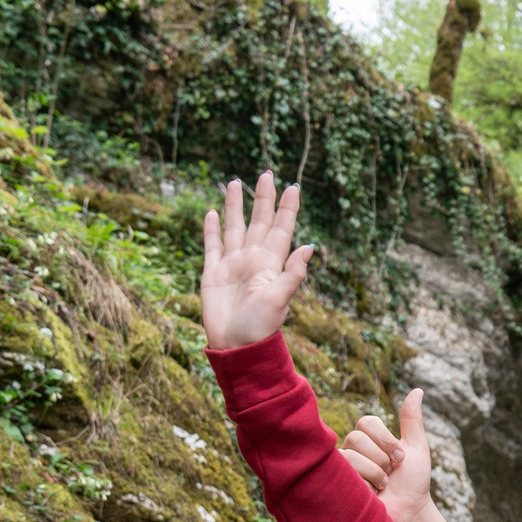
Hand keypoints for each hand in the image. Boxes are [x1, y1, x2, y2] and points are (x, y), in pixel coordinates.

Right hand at [199, 171, 314, 350]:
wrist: (235, 347)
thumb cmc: (260, 328)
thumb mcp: (280, 300)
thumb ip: (293, 273)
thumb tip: (310, 246)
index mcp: (271, 264)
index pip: (281, 229)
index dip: (287, 208)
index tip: (293, 187)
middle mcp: (253, 260)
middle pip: (258, 221)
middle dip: (263, 199)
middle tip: (266, 173)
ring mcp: (232, 265)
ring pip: (234, 228)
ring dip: (235, 206)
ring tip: (235, 182)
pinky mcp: (212, 273)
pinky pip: (212, 246)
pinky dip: (212, 229)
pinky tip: (214, 213)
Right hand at [341, 389, 437, 521]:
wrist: (410, 514)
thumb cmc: (413, 484)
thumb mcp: (417, 449)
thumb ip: (412, 421)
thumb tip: (417, 390)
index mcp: (368, 440)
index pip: (366, 422)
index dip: (386, 439)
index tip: (401, 457)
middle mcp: (351, 451)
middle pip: (357, 437)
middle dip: (382, 457)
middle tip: (391, 474)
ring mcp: (341, 469)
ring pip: (350, 455)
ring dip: (375, 472)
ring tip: (382, 487)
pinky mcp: (335, 485)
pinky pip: (344, 473)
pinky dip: (366, 484)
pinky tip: (371, 495)